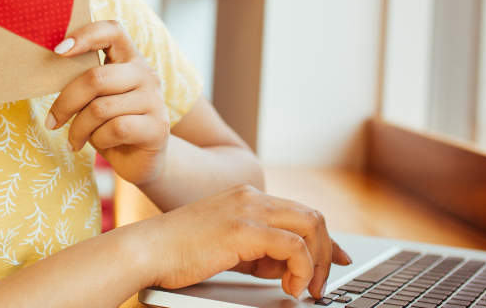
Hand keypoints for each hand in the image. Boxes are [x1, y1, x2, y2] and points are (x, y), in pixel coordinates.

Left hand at [47, 20, 170, 185]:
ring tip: (74, 140)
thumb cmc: (109, 124)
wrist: (139, 161)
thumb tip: (51, 66)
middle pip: (96, 78)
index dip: (85, 35)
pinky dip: (99, 140)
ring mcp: (154, 100)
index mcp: (129, 58)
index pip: (112, 31)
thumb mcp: (95, 98)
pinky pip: (115, 129)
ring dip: (79, 129)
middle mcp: (146, 74)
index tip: (58, 50)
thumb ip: (84, 81)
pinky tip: (98, 145)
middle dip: (66, 103)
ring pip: (101, 108)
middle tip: (51, 121)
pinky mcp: (158, 127)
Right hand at [136, 184, 352, 299]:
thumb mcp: (227, 248)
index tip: (338, 259)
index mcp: (247, 198)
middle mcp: (251, 196)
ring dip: (317, 262)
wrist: (146, 249)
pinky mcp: (244, 228)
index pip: (301, 212)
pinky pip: (294, 246)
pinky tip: (290, 287)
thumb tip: (286, 268)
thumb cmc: (178, 253)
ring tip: (306, 289)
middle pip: (312, 217)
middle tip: (323, 284)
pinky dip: (302, 269)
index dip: (325, 239)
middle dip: (327, 252)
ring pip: (310, 227)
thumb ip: (257, 252)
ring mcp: (248, 209)